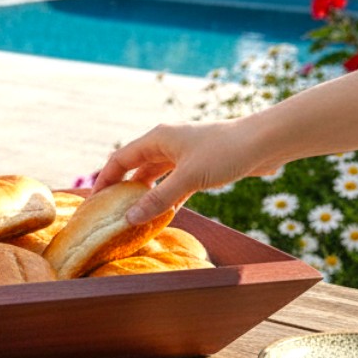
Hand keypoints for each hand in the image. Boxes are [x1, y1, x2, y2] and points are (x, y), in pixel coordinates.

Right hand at [94, 119, 281, 224]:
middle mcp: (166, 144)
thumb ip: (158, 199)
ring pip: (155, 177)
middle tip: (110, 212)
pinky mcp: (199, 166)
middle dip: (122, 189)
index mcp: (156, 139)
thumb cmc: (224, 153)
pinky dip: (167, 198)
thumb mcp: (187, 178)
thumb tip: (128, 218)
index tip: (93, 202)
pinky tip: (163, 214)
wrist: (264, 143)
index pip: (119, 159)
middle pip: (135, 167)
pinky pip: (174, 184)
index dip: (104, 180)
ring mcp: (183, 155)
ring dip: (145, 195)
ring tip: (133, 216)